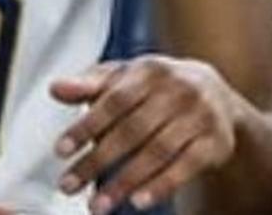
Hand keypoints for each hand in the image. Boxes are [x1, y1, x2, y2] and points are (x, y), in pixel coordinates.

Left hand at [51, 56, 241, 214]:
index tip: (61, 151)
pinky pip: (186, 167)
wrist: (217, 95)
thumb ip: (89, 86)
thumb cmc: (157, 88)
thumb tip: (55, 89)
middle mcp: (179, 89)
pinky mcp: (216, 142)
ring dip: (124, 181)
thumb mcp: (124, 79)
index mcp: (150, 70)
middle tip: (68, 186)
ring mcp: (201, 115)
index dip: (86, 126)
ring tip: (97, 204)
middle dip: (97, 161)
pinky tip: (137, 201)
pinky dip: (161, 185)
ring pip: (158, 152)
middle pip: (132, 130)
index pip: (114, 100)